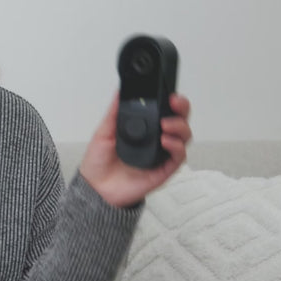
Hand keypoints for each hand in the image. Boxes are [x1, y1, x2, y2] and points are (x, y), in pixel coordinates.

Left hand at [79, 93, 191, 207]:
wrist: (96, 188)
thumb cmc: (99, 162)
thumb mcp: (103, 132)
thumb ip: (114, 113)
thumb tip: (119, 92)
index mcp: (144, 128)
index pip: (165, 110)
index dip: (172, 101)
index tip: (169, 94)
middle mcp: (156, 140)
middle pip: (180, 120)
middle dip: (182, 109)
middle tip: (174, 104)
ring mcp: (161, 154)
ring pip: (184, 137)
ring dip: (179, 127)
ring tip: (165, 125)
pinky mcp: (164, 170)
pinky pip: (178, 157)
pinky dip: (176, 147)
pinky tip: (166, 142)